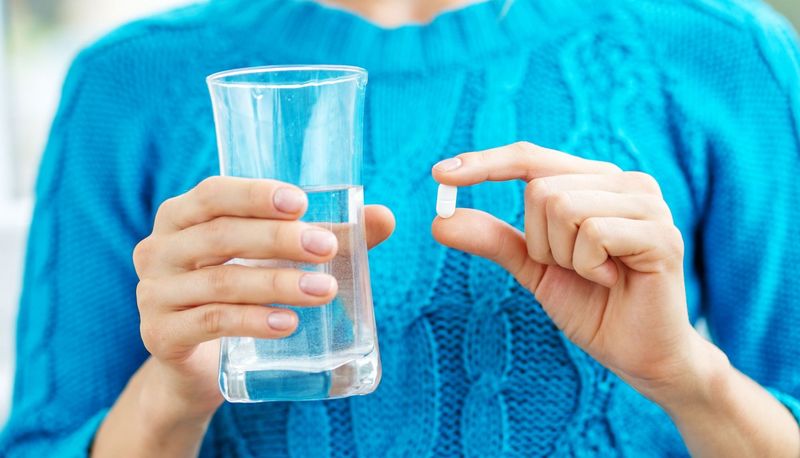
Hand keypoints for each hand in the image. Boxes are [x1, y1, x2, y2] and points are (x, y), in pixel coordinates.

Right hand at [132, 176, 393, 421]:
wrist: (196, 368)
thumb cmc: (240, 294)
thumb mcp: (273, 261)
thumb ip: (325, 236)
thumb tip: (385, 217)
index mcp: (181, 218)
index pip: (213, 194)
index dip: (254, 195)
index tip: (301, 202)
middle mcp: (158, 250)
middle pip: (220, 236)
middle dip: (277, 240)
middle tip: (324, 248)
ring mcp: (154, 294)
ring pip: (222, 282)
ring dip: (276, 284)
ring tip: (323, 290)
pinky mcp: (160, 335)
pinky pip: (210, 323)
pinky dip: (253, 321)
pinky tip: (288, 324)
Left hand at [431, 142, 711, 403]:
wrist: (639, 354)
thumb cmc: (592, 306)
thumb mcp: (533, 268)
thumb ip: (494, 239)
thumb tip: (440, 220)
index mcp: (593, 182)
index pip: (530, 158)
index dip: (484, 163)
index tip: (438, 174)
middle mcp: (623, 182)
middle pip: (539, 188)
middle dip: (538, 241)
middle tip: (571, 268)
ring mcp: (647, 204)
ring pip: (562, 206)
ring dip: (563, 255)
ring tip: (594, 275)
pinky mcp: (661, 234)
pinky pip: (593, 234)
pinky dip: (587, 266)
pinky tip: (611, 281)